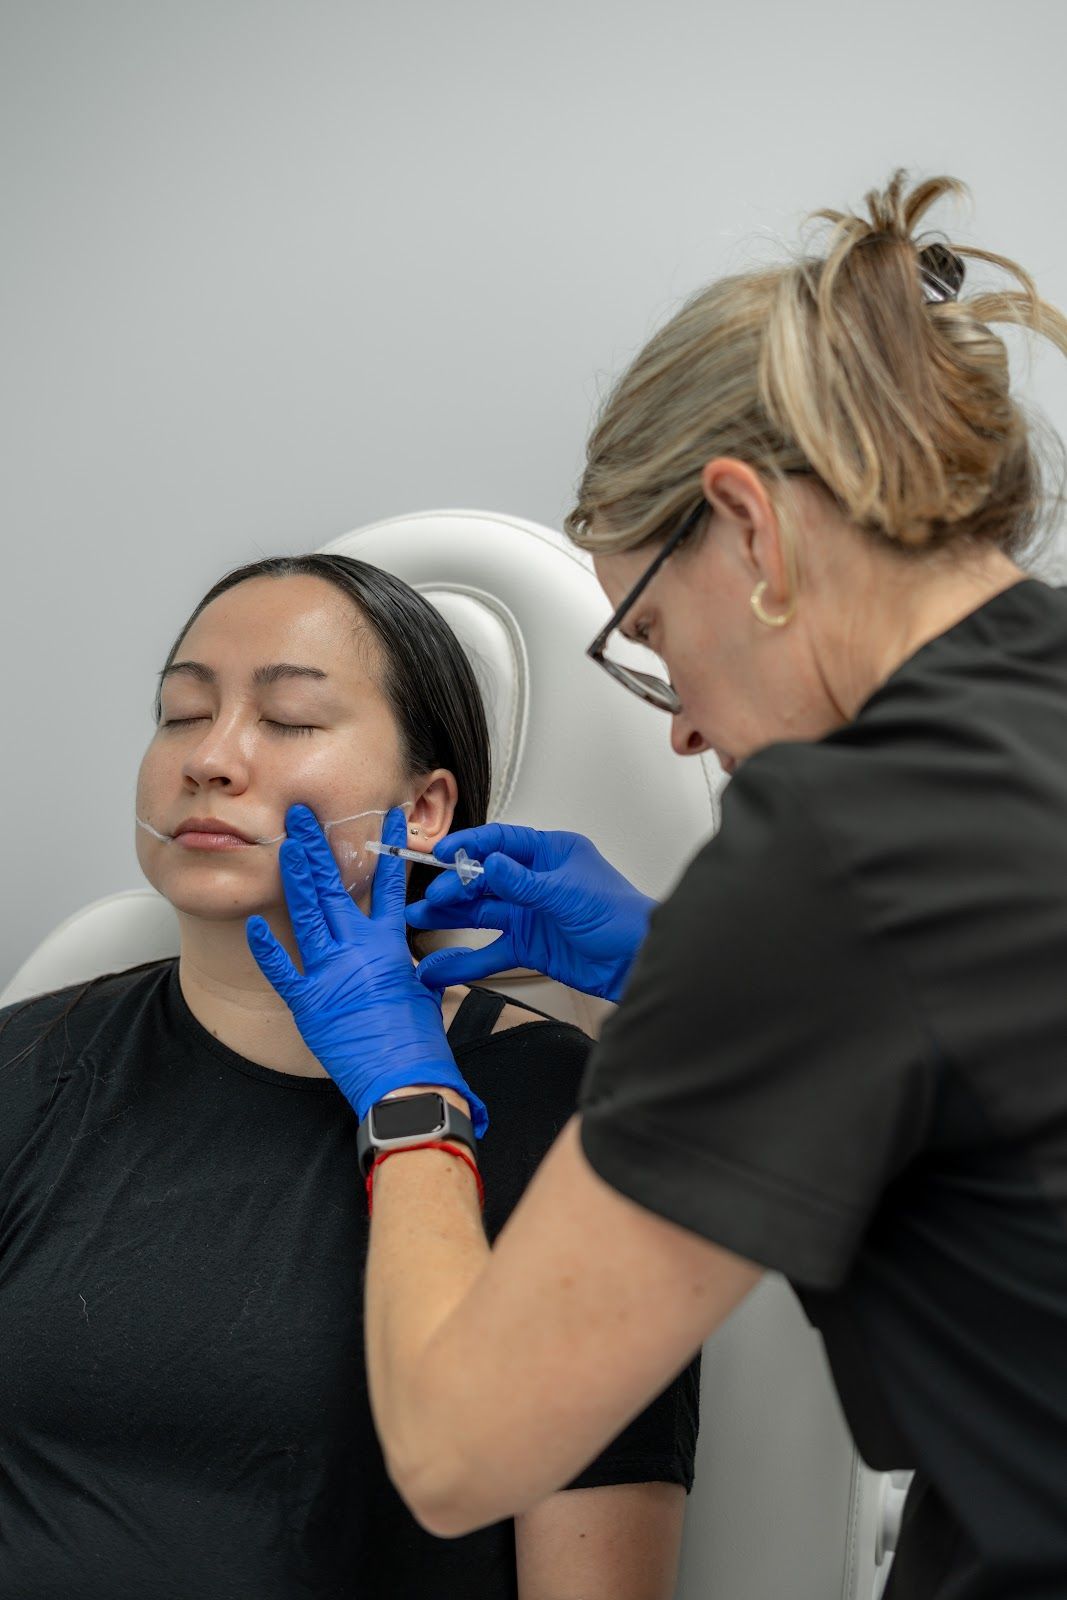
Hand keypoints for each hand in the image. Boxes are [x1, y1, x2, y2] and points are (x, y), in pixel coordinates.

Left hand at [246, 804, 486, 1133]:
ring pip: (306, 915)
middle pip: (332, 889)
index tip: (383, 819)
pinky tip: (253, 924)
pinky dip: (267, 948)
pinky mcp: (309, 1004)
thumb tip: (399, 956)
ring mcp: (330, 974)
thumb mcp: (419, 990)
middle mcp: (358, 951)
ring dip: (294, 877)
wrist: (407, 1078)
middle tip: (300, 817)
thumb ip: (403, 964)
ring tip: (285, 844)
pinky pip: (283, 971)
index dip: (386, 849)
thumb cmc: (418, 1042)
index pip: (387, 885)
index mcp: (389, 945)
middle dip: (315, 849)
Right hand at [405, 824, 654, 1001]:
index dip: (469, 846)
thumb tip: (489, 863)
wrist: (638, 962)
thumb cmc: (620, 917)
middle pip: (485, 879)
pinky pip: (490, 951)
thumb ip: (524, 882)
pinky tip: (440, 966)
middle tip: (431, 898)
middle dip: (454, 887)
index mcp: (550, 854)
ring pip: (481, 913)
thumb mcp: (567, 894)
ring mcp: (530, 914)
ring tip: (418, 920)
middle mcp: (536, 881)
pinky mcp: (529, 946)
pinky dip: (465, 960)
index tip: (440, 853)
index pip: (501, 842)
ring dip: (451, 917)